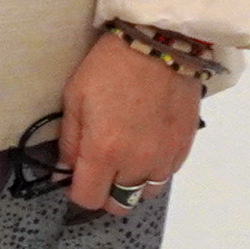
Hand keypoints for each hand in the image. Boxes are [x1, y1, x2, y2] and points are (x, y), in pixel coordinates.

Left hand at [59, 32, 199, 214]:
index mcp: (105, 152)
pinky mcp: (184, 148)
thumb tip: (65, 170)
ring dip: (132, 183)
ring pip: (145, 193)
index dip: (77, 190)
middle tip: (99, 168)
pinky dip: (154, 169)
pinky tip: (146, 145)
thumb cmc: (110, 67)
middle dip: (105, 192)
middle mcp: (137, 164)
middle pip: (119, 204)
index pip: (88, 199)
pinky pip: (167, 175)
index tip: (76, 175)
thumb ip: (70, 141)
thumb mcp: (75, 98)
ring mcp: (165, 158)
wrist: (161, 44)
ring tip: (126, 157)